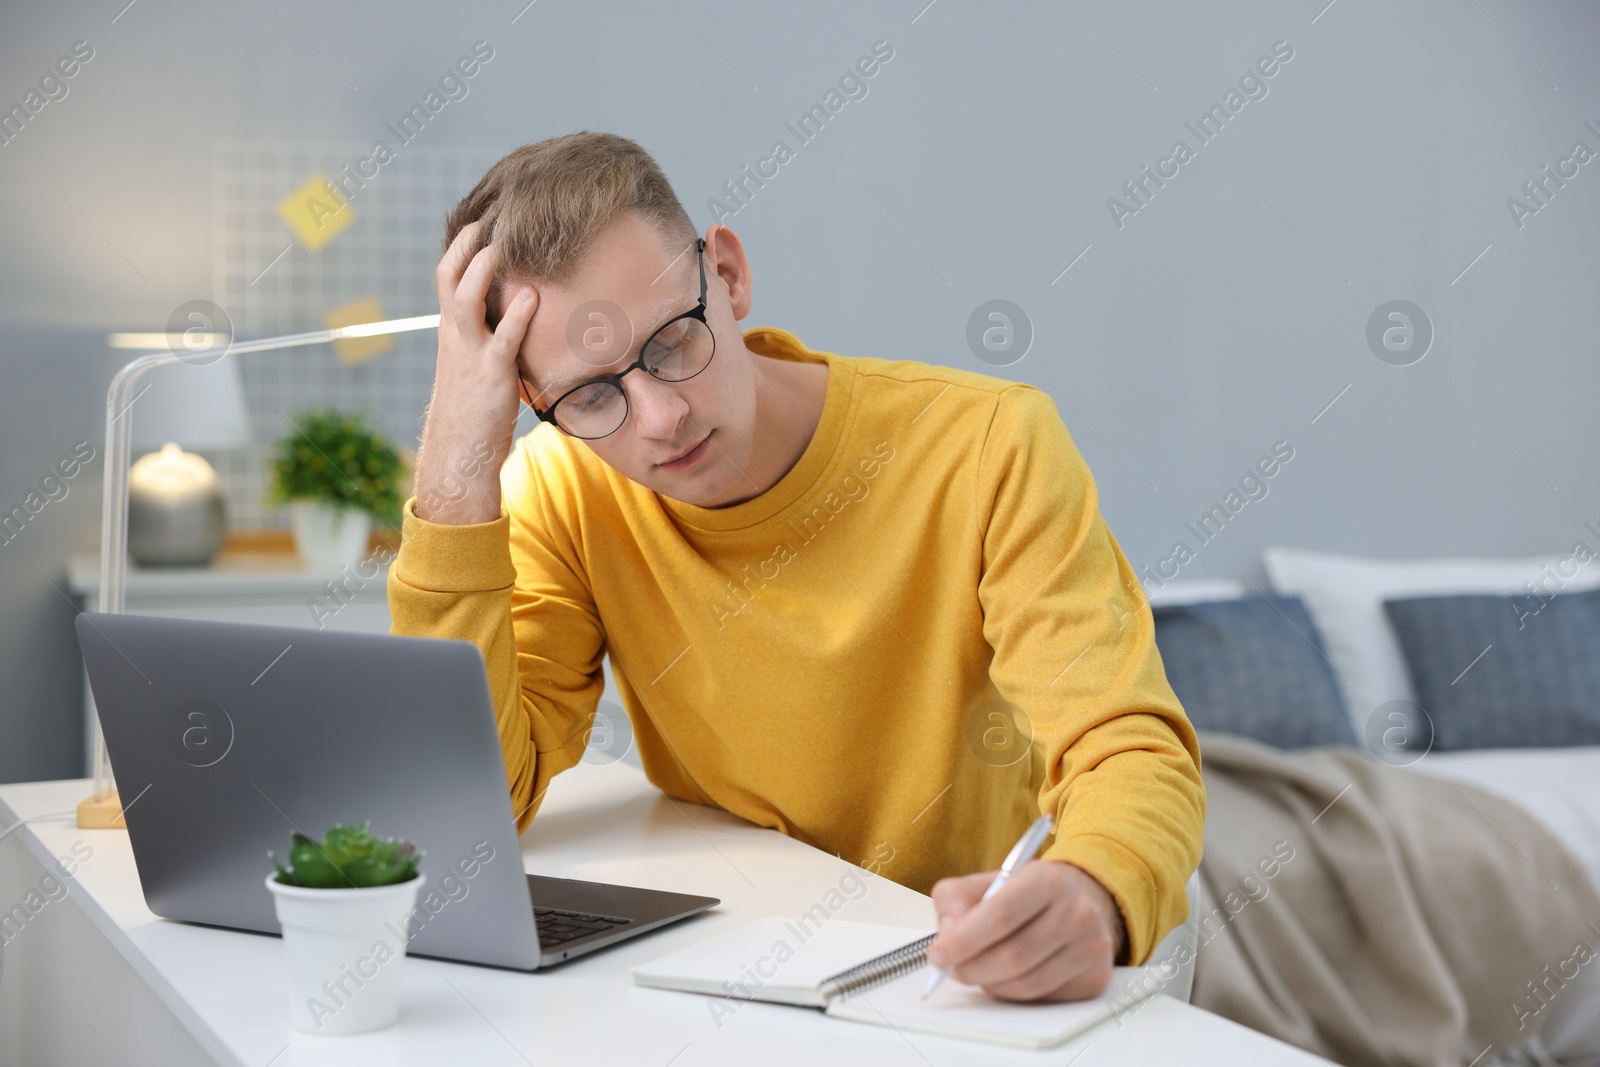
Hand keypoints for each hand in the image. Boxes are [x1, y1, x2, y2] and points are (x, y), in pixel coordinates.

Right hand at [414, 220, 539, 524]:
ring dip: (483, 267)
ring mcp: (469, 355)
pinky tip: (533, 296)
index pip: (448, 275)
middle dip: (467, 241)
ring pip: (465, 299)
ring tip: (504, 240)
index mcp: (452, 331)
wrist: (458, 456)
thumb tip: (521, 310)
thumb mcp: (478, 365)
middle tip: (492, 211)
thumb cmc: (475, 412)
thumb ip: (494, 336)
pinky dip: (517, 316)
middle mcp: (454, 336)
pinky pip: (502, 340)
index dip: (462, 244)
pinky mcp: (490, 378)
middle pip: (449, 276)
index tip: (482, 215)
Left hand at [926, 860, 1126, 1001]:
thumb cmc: (1026, 893)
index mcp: (1046, 879)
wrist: (1079, 899)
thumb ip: (955, 899)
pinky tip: (1005, 977)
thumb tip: (947, 934)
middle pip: (1012, 956)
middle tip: (951, 969)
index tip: (938, 955)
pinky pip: (1042, 997)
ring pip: (1025, 984)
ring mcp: (1090, 947)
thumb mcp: (988, 881)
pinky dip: (1013, 993)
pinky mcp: (1094, 976)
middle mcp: (1076, 911)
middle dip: (971, 968)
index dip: (964, 940)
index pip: (1001, 915)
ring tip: (977, 971)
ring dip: (990, 984)